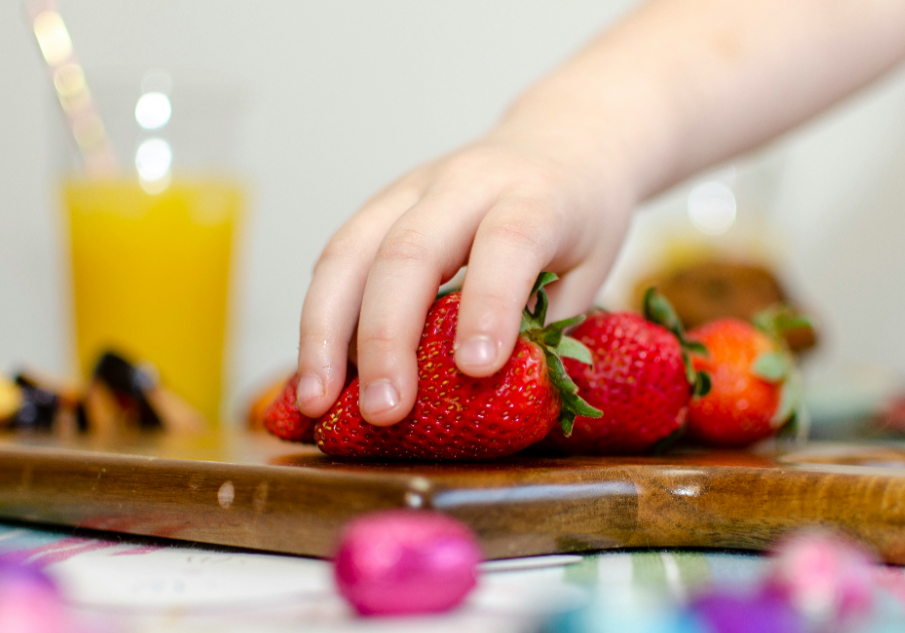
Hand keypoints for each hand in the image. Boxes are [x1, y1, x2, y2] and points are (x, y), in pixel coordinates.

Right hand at [294, 132, 633, 425]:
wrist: (560, 139)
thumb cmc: (579, 216)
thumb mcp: (590, 268)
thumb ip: (547, 326)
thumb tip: (495, 397)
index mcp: (535, 196)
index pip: (507, 243)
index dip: (489, 304)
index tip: (477, 368)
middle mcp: (465, 183)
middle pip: (410, 249)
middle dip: (387, 337)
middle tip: (383, 410)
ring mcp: (412, 189)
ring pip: (351, 250)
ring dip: (325, 332)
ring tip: (314, 401)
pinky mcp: (379, 205)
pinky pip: (337, 258)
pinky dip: (321, 318)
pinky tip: (315, 370)